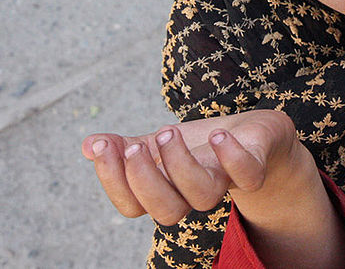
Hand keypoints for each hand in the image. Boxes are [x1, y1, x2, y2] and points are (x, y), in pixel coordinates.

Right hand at [81, 109, 300, 225]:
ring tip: (168, 133)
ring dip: (180, 166)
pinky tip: (218, 137)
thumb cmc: (204, 146)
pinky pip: (247, 174)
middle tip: (136, 146)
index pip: (133, 204)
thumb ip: (126, 147)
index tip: (102, 145)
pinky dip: (231, 158)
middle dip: (145, 180)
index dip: (113, 180)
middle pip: (166, 211)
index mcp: (167, 190)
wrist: (258, 138)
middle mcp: (193, 192)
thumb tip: (86, 145)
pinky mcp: (255, 165)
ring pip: (202, 196)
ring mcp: (225, 181)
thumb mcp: (160, 143)